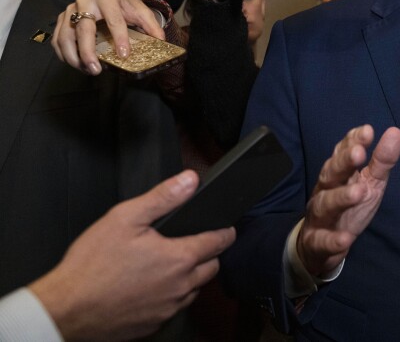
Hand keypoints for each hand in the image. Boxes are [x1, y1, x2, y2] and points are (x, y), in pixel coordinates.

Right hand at [28, 170, 234, 340]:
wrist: (65, 309)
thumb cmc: (91, 265)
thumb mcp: (125, 218)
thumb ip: (163, 197)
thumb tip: (189, 180)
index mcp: (178, 258)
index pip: (219, 242)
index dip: (225, 232)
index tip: (227, 228)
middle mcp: (180, 287)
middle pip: (211, 268)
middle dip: (208, 254)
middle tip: (194, 245)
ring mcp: (168, 309)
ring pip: (194, 290)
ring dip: (191, 277)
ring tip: (170, 265)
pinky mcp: (154, 325)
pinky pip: (174, 308)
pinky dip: (171, 297)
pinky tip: (152, 287)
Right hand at [52, 0, 165, 74]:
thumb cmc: (125, 5)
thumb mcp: (140, 11)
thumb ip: (151, 25)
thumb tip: (161, 42)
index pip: (114, 19)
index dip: (119, 38)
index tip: (123, 55)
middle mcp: (85, 0)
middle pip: (84, 28)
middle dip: (88, 51)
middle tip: (96, 70)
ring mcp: (70, 9)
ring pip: (66, 35)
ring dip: (74, 56)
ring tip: (87, 71)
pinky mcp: (62, 18)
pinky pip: (57, 38)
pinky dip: (63, 54)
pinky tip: (76, 65)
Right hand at [297, 125, 399, 276]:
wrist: (319, 248)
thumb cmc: (349, 207)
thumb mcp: (370, 183)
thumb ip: (381, 160)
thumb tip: (395, 131)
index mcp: (338, 175)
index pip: (341, 153)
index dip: (352, 141)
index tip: (368, 130)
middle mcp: (325, 191)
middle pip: (330, 174)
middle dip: (343, 162)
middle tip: (359, 153)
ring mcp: (319, 216)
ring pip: (325, 205)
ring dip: (341, 197)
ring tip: (359, 192)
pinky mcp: (317, 243)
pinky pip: (322, 241)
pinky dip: (333, 240)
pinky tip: (345, 238)